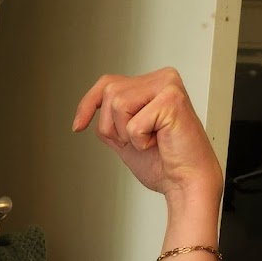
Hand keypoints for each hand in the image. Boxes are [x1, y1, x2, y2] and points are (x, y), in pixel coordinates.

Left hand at [72, 67, 222, 202]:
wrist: (184, 182)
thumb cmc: (162, 163)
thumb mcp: (124, 137)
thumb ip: (110, 120)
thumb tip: (87, 110)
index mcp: (152, 84)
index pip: (108, 83)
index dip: (88, 104)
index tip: (77, 126)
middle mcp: (162, 79)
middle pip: (110, 93)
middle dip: (113, 127)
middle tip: (139, 141)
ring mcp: (169, 86)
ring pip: (118, 105)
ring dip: (127, 134)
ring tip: (150, 140)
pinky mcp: (172, 100)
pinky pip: (134, 123)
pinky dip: (140, 142)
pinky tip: (159, 142)